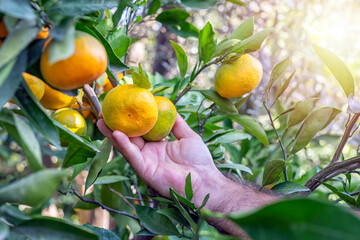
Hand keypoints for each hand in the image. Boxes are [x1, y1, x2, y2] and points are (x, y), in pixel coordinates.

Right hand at [97, 114, 227, 207]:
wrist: (204, 180)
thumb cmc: (199, 161)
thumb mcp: (188, 136)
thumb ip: (177, 124)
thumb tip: (170, 108)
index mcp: (158, 146)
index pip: (140, 131)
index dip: (131, 120)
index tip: (123, 107)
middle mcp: (149, 154)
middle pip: (128, 137)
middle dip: (115, 125)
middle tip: (104, 112)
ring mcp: (145, 162)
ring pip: (126, 146)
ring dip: (112, 133)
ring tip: (101, 120)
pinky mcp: (145, 170)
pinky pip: (132, 155)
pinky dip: (124, 145)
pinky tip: (116, 133)